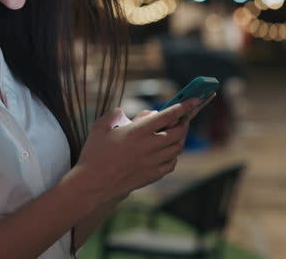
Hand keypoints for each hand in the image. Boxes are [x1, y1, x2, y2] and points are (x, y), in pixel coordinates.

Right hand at [73, 100, 197, 202]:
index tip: (193, 100)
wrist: (92, 185)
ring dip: (179, 138)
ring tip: (174, 133)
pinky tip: (167, 151)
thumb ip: (116, 114)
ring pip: (177, 148)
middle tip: (183, 118)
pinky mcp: (152, 176)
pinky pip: (171, 164)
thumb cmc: (94, 154)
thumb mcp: (100, 127)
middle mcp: (148, 147)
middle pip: (178, 132)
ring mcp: (152, 163)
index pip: (167, 115)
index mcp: (137, 132)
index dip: (183, 106)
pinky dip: (173, 155)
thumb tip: (132, 113)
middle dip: (184, 123)